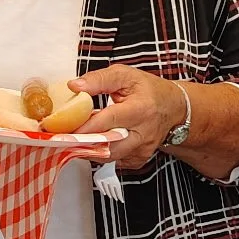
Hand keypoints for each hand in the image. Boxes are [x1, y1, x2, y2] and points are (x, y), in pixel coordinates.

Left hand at [66, 63, 188, 171]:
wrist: (174, 108)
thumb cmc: (148, 90)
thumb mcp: (125, 76)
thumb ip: (99, 79)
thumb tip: (74, 86)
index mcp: (140, 109)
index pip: (108, 121)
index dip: (85, 126)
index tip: (65, 128)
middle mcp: (143, 133)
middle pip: (108, 145)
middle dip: (84, 143)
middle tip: (64, 138)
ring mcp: (142, 149)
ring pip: (110, 157)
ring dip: (90, 150)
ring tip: (75, 139)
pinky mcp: (139, 159)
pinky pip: (115, 162)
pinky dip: (101, 155)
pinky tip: (94, 144)